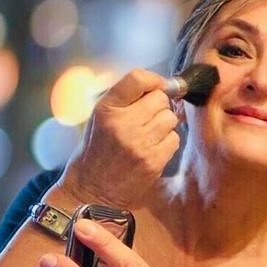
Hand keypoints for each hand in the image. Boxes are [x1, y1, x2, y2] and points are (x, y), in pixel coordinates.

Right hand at [59, 69, 180, 208]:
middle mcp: (122, 123)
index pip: (137, 78)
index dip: (154, 79)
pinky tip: (152, 149)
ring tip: (148, 135)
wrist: (92, 188)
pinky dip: (167, 143)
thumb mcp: (101, 117)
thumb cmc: (99, 149)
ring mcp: (138, 143)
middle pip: (161, 99)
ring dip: (164, 125)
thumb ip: (127, 99)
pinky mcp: (152, 161)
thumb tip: (162, 86)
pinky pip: (174, 139)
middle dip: (159, 106)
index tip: (159, 86)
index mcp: (106, 108)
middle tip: (147, 118)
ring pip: (170, 118)